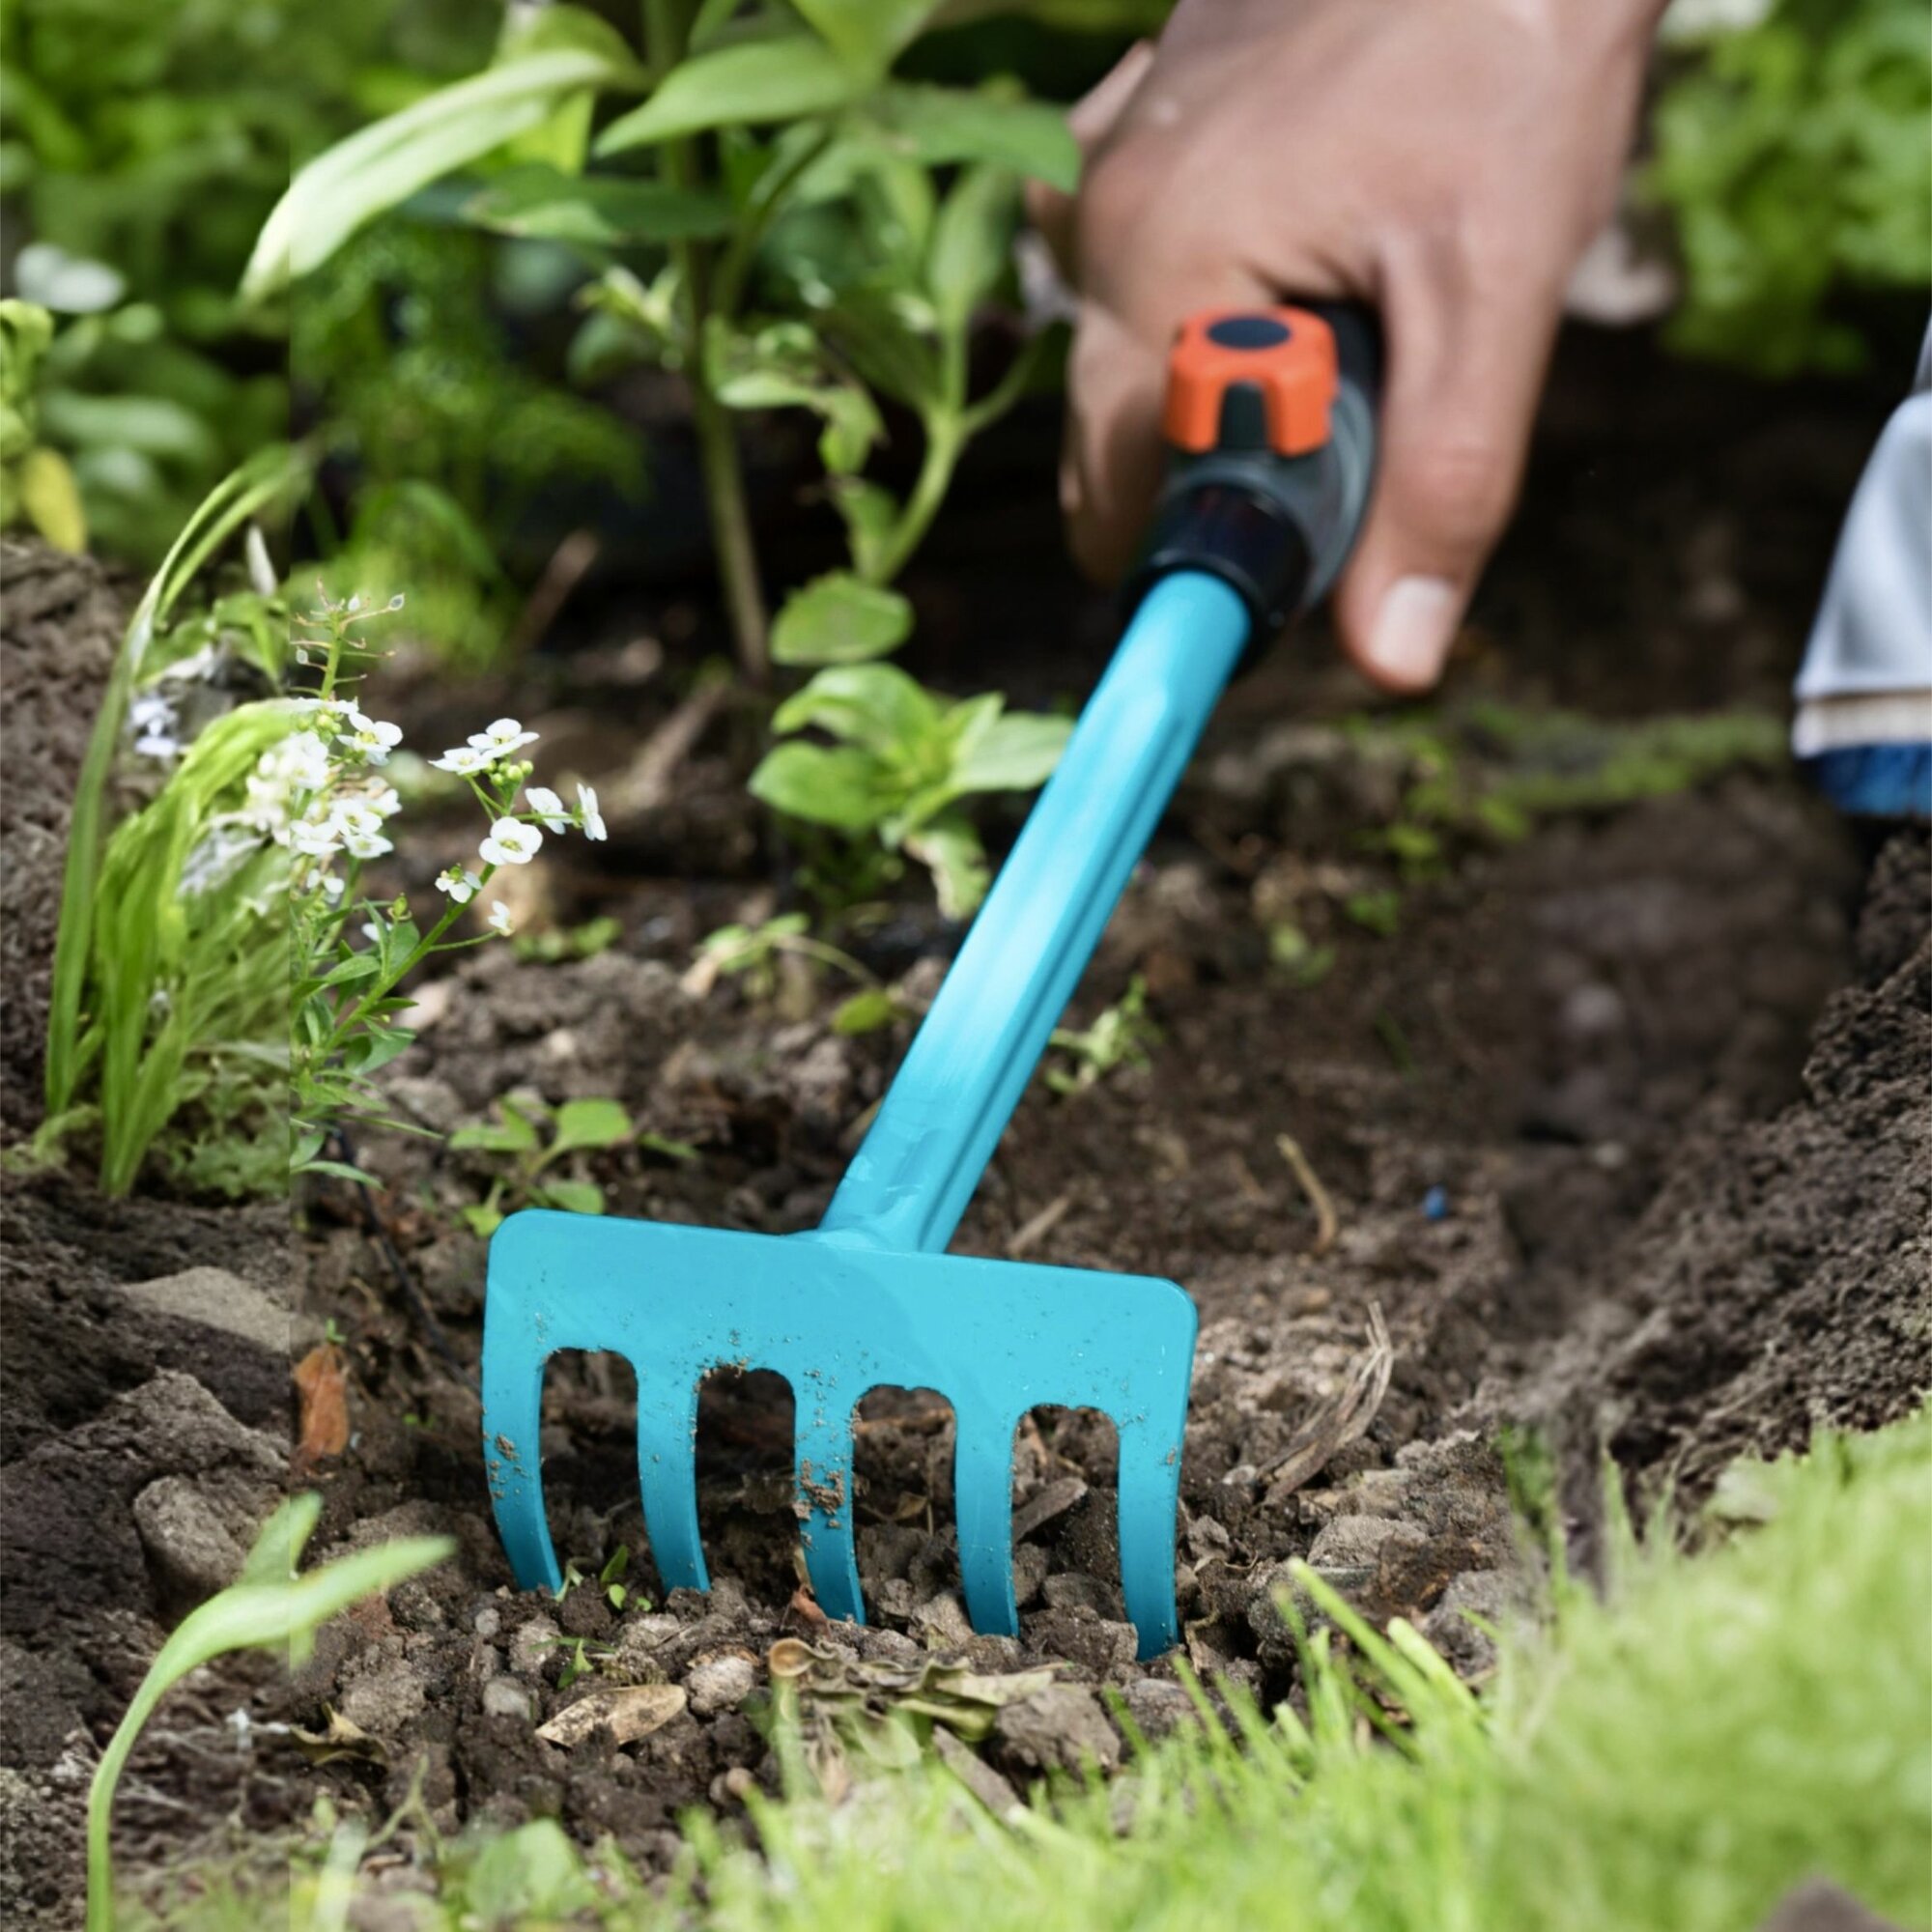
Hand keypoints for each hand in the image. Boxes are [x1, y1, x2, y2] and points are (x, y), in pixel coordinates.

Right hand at [1030, 0, 1663, 689]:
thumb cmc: (1510, 63)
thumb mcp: (1497, 293)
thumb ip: (1440, 488)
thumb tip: (1390, 663)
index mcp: (1157, 268)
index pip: (1117, 502)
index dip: (1207, 554)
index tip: (1301, 547)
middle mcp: (1094, 216)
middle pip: (1112, 441)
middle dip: (1222, 466)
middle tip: (1355, 402)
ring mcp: (1099, 156)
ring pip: (1127, 354)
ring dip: (1219, 373)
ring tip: (1346, 298)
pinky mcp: (1127, 119)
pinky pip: (1137, 260)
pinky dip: (1211, 284)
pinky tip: (1306, 228)